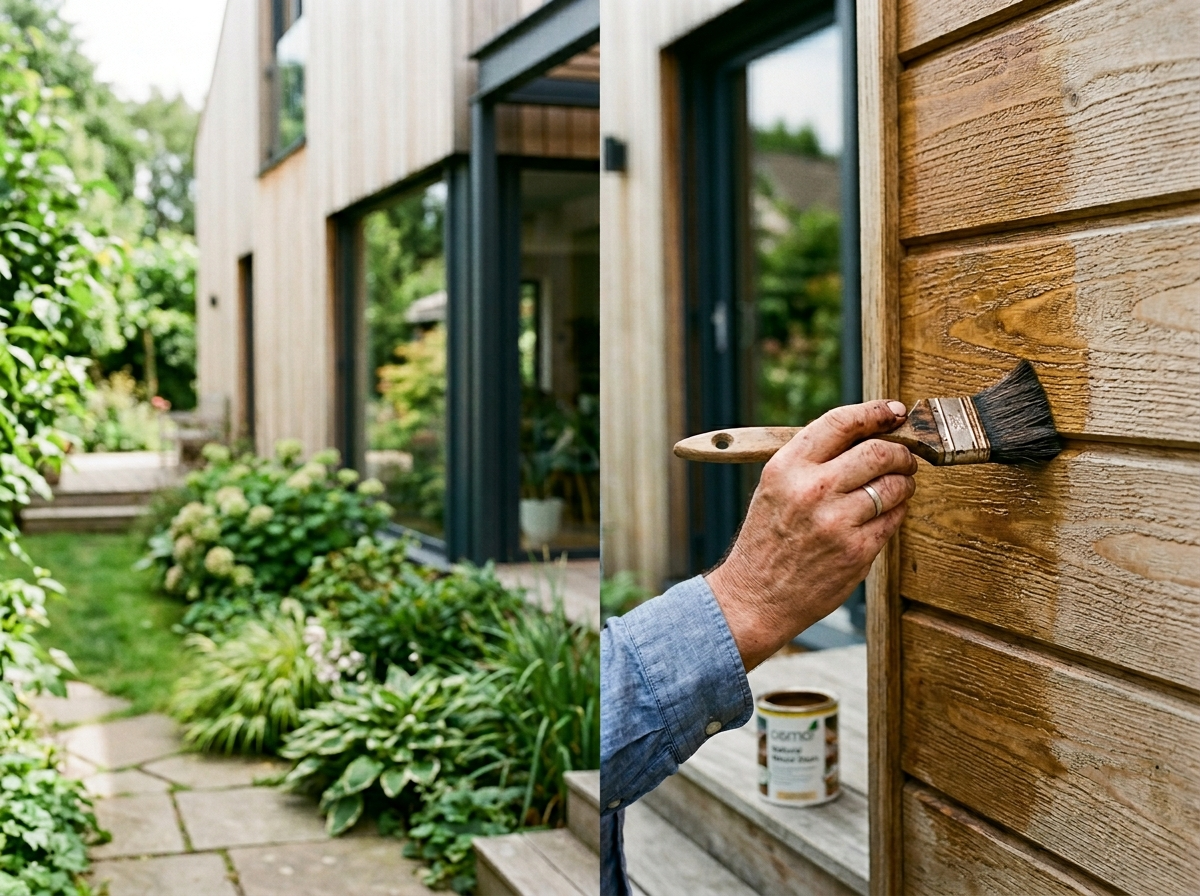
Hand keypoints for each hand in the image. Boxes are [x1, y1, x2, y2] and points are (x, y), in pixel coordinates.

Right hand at [705, 399, 917, 670]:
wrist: (755, 596)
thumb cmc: (768, 538)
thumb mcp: (775, 487)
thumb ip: (814, 460)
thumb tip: (867, 433)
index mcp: (786, 467)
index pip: (840, 423)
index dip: (874, 413)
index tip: (893, 412)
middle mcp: (811, 490)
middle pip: (877, 452)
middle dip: (900, 452)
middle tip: (905, 457)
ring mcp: (836, 522)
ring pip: (893, 485)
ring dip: (903, 482)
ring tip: (897, 486)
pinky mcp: (856, 551)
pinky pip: (893, 519)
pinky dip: (896, 512)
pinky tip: (883, 514)